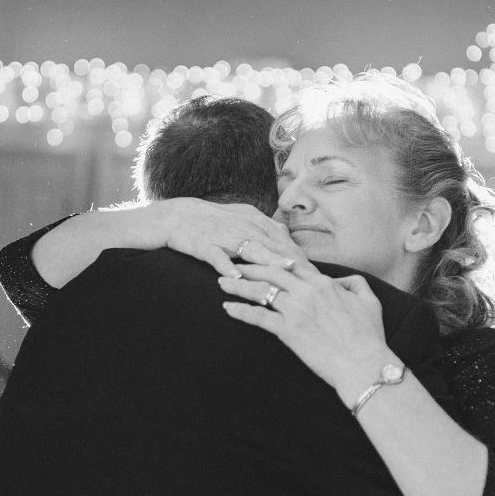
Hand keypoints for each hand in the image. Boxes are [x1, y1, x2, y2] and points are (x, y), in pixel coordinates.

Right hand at [161, 198, 302, 276]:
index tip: (317, 274)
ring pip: (250, 250)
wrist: (177, 216)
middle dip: (294, 261)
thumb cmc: (212, 221)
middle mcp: (244, 227)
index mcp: (255, 222)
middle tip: (311, 279)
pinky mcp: (204, 245)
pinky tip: (235, 278)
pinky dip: (226, 266)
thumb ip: (265, 227)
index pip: (284, 240)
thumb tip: (287, 235)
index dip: (302, 256)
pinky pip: (217, 257)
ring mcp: (224, 236)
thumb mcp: (243, 219)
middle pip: (274, 245)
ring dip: (268, 260)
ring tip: (284, 272)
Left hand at [218, 262, 393, 399]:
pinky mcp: (288, 330)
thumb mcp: (370, 302)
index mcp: (325, 284)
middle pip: (271, 271)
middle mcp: (307, 292)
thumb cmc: (369, 337)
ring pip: (261, 290)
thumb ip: (355, 284)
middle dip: (249, 265)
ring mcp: (296, 310)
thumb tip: (342, 280)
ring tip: (222, 282)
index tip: (259, 256)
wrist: (363, 364)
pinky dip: (240, 311)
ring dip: (238, 285)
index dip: (273, 258)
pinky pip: (258, 316)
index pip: (293, 265)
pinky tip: (227, 308)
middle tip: (232, 263)